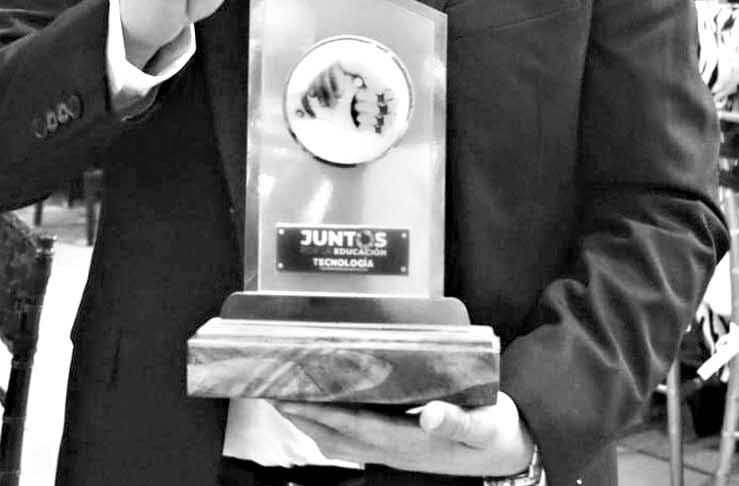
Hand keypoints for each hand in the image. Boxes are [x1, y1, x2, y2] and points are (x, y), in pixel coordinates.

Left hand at [275, 392, 533, 476]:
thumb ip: (456, 422)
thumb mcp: (485, 425)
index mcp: (413, 443)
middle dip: (306, 417)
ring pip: (343, 441)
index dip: (327, 413)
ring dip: (312, 423)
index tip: (298, 398)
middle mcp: (397, 450)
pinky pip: (356, 438)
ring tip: (286, 401)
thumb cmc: (498, 432)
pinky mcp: (401, 444)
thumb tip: (428, 416)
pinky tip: (323, 411)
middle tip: (274, 393)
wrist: (513, 450)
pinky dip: (332, 424)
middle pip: (340, 437)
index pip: (359, 427)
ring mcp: (396, 450)